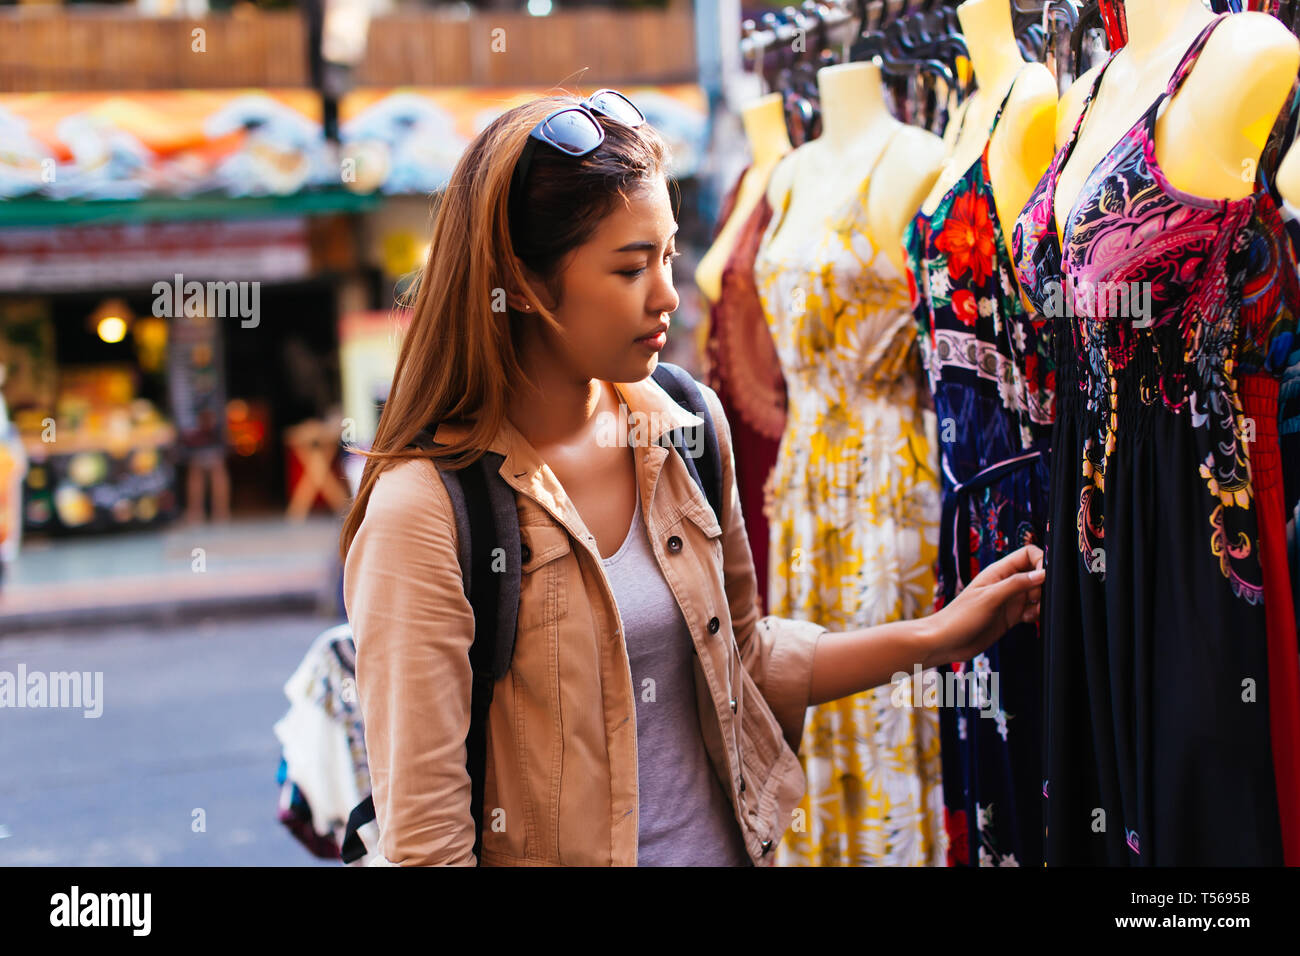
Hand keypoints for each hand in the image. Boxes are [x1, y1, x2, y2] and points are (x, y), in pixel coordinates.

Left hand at [920, 544, 1044, 668]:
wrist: (945, 642)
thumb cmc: (960, 617)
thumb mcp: (990, 598)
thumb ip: (1016, 584)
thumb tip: (1043, 573)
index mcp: (999, 571)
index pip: (1028, 554)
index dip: (1041, 561)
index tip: (1046, 578)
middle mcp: (1006, 583)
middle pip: (1036, 575)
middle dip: (1044, 586)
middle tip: (1039, 600)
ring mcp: (1009, 600)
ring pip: (1037, 594)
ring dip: (1042, 602)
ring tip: (1031, 612)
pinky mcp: (1010, 616)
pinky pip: (1032, 610)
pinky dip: (1035, 614)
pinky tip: (1027, 621)